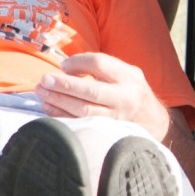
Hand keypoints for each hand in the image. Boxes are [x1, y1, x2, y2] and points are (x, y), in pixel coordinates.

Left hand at [39, 51, 170, 139]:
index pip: (100, 64)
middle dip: (64, 85)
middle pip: (91, 90)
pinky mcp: (107, 132)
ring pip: (84, 110)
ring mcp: (116, 118)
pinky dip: (62, 116)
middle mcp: (124, 98)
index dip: (78, 62)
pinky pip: (81, 124)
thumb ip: (100, 66)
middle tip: (44, 80)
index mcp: (128, 77)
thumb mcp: (125, 72)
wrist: (152, 120)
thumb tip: (66, 67)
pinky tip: (49, 108)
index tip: (63, 65)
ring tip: (42, 93)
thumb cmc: (130, 90)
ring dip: (59, 101)